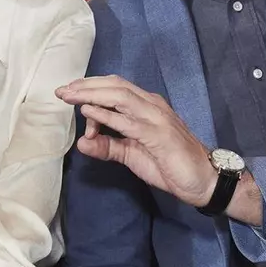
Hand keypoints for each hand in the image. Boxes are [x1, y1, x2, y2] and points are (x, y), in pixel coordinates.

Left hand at [56, 76, 217, 207]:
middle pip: (115, 86)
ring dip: (92, 95)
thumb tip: (82, 144)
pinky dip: (106, 115)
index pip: (115, 88)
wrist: (204, 181)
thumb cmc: (170, 165)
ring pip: (120, 97)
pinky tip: (89, 112)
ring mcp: (156, 118)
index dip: (91, 87)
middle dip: (86, 86)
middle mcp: (151, 106)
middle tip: (61, 91)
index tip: (68, 93)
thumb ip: (108, 147)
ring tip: (70, 96)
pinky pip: (128, 121)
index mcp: (147, 106)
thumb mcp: (131, 155)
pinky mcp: (158, 135)